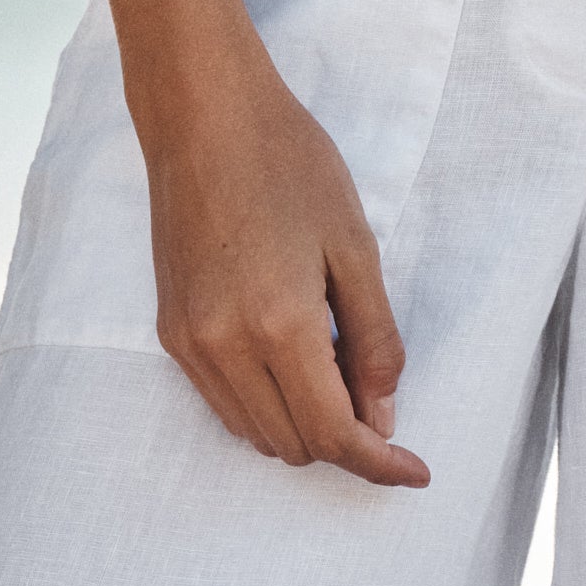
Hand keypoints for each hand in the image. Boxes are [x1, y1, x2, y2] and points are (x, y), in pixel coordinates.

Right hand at [134, 32, 431, 489]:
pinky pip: (223, 402)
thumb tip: (383, 414)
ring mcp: (190, 345)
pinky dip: (265, 402)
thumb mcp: (353, 242)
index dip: (379, 463)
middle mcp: (226, 349)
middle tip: (377, 387)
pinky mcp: (170, 331)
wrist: (203, 113)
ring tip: (336, 360)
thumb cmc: (287, 161)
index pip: (333, 435)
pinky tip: (292, 353)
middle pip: (295, 444)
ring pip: (255, 432)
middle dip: (345, 438)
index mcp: (280, 326)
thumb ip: (373, 336)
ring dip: (303, 423)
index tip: (415, 471)